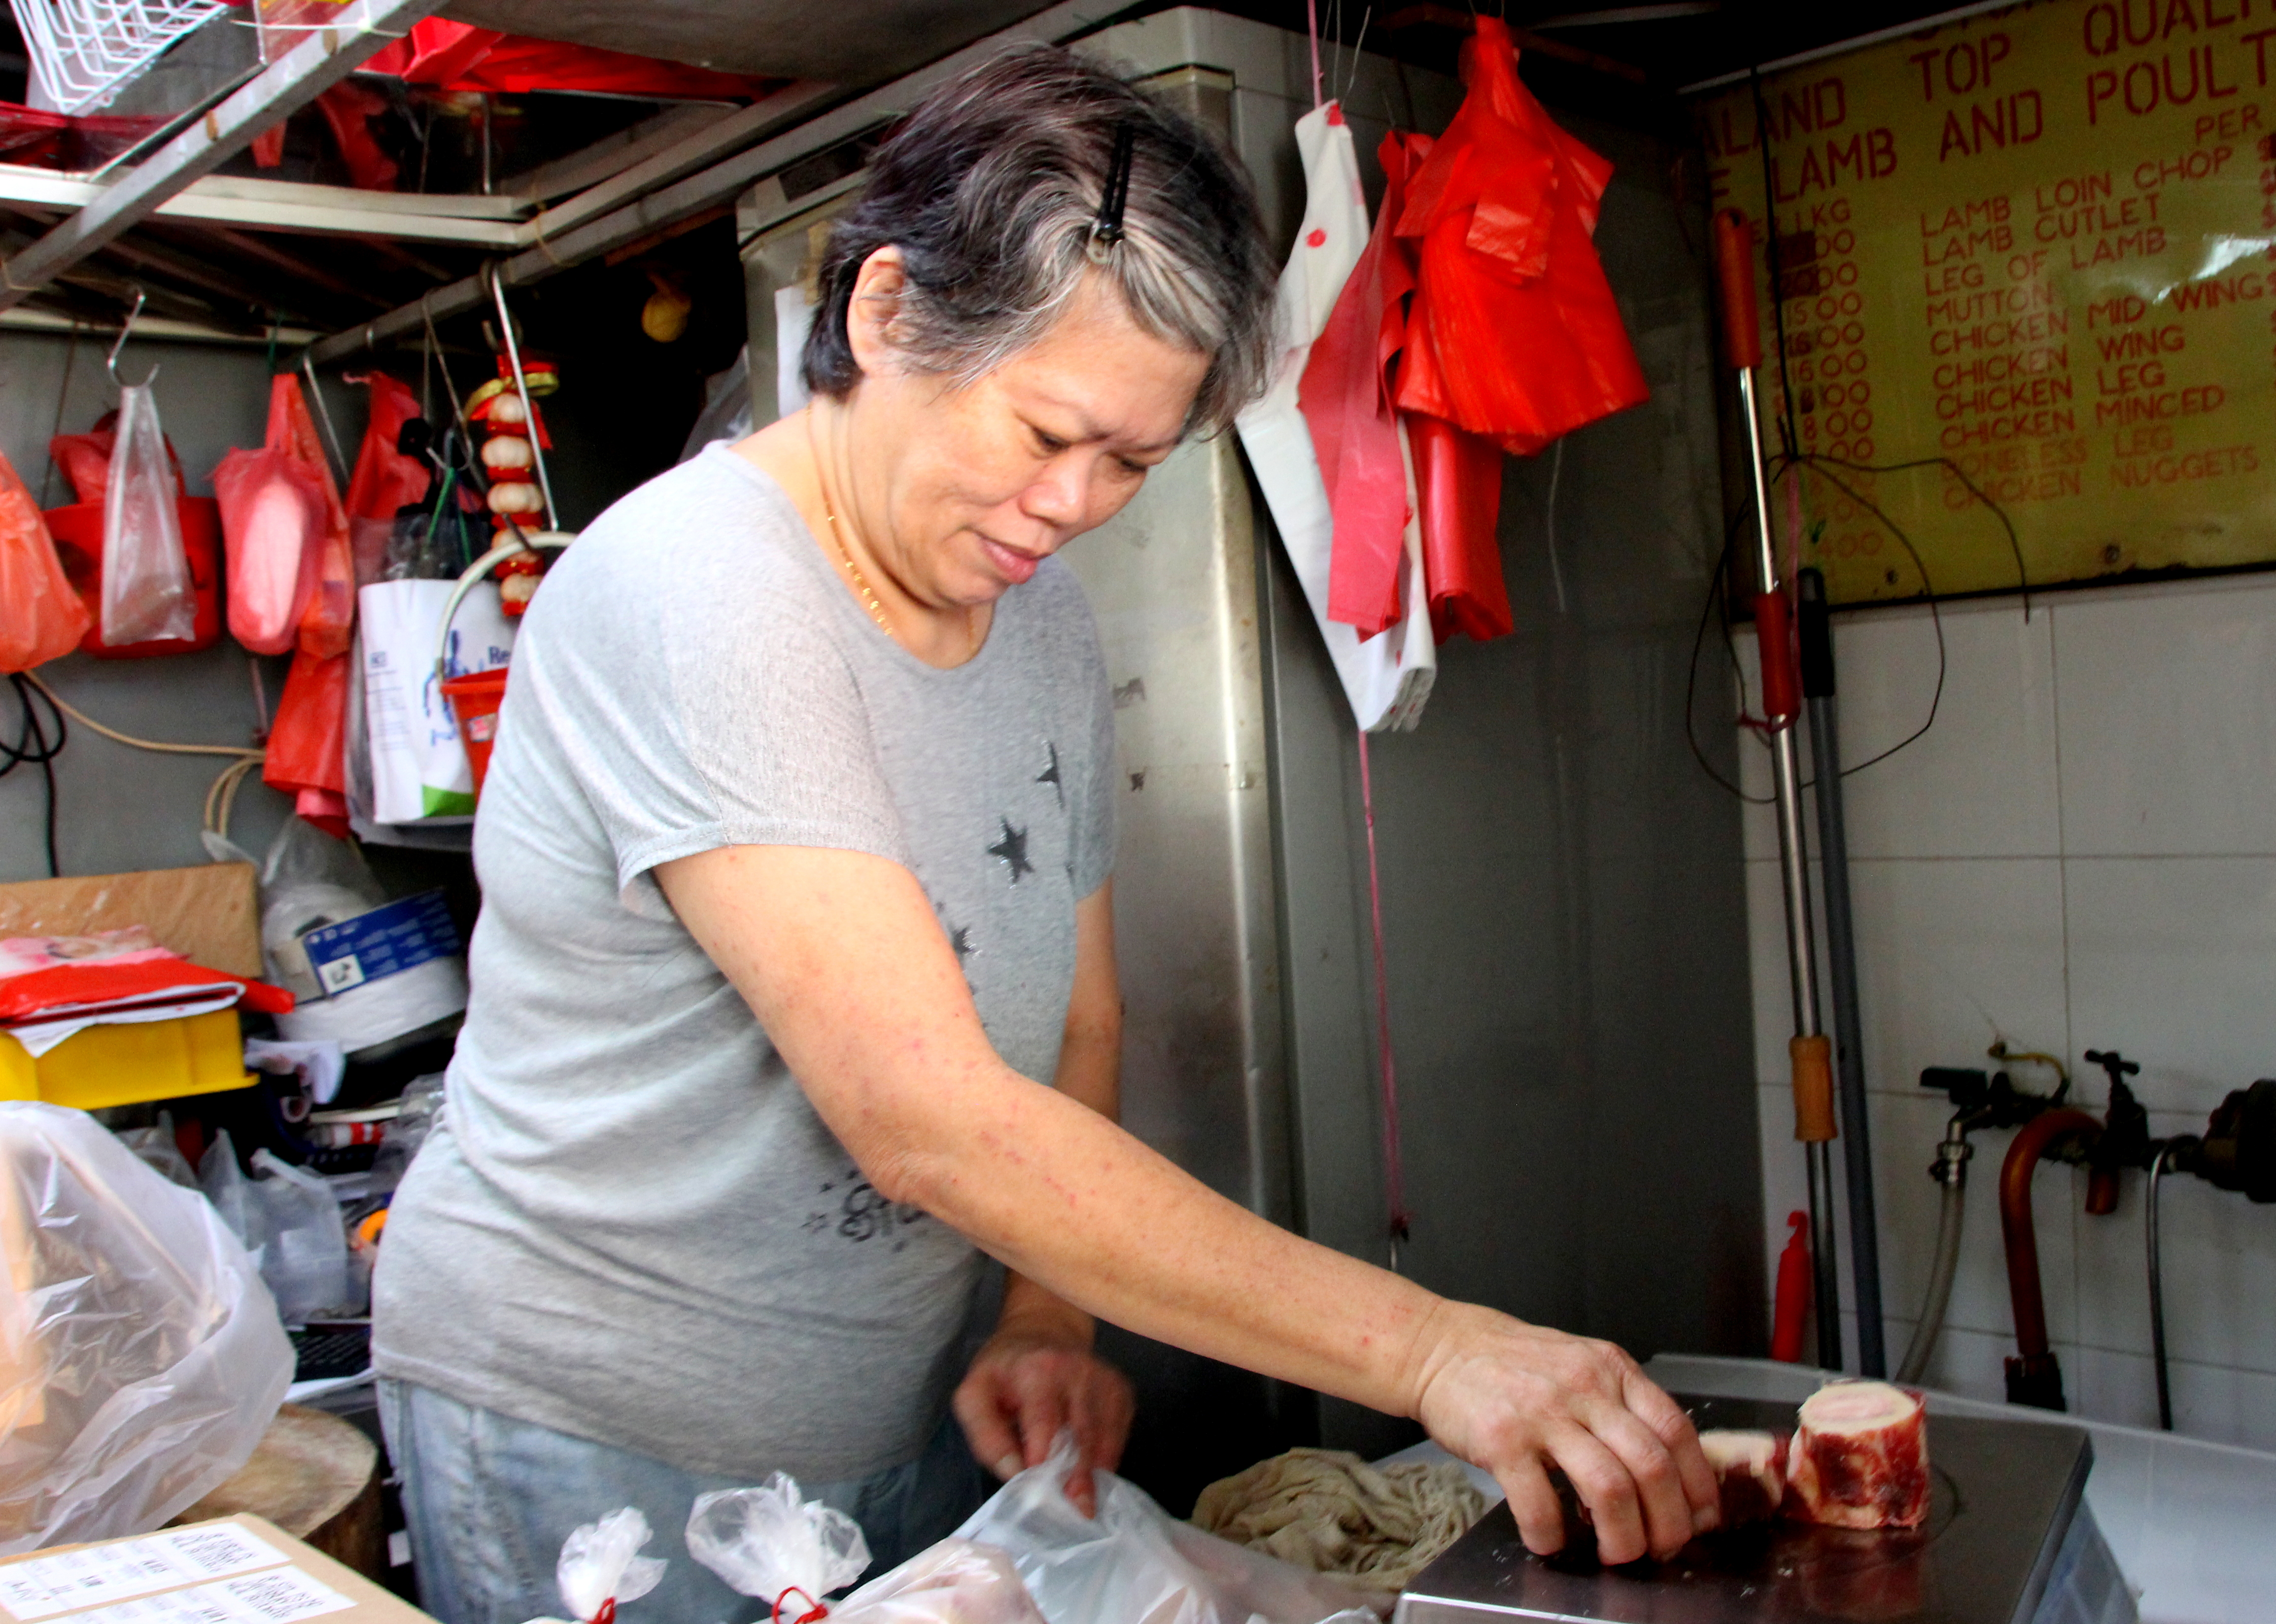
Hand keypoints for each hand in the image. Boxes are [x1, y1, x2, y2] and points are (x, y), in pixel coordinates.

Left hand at [952, 1316, 1133, 1517]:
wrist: (1043, 1332)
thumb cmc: (1003, 1371)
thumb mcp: (974, 1395)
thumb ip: (986, 1435)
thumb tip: (1015, 1472)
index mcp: (1036, 1369)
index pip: (1045, 1415)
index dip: (1044, 1449)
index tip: (1042, 1479)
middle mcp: (1078, 1370)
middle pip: (1082, 1431)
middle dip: (1079, 1473)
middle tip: (1078, 1509)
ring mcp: (1105, 1379)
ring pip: (1105, 1436)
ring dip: (1095, 1471)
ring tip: (1083, 1502)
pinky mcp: (1121, 1390)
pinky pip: (1119, 1433)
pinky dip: (1107, 1457)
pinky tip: (1091, 1469)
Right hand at [1409, 1302, 1717, 1564]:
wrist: (1440, 1347)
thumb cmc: (1512, 1363)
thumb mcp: (1581, 1364)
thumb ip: (1621, 1406)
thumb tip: (1666, 1472)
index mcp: (1611, 1370)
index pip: (1677, 1431)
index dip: (1697, 1485)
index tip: (1699, 1518)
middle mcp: (1584, 1388)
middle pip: (1652, 1467)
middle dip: (1667, 1524)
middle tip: (1659, 1548)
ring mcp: (1542, 1413)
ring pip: (1610, 1488)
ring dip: (1622, 1537)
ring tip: (1615, 1553)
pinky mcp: (1502, 1440)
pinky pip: (1541, 1504)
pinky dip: (1552, 1536)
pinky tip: (1551, 1540)